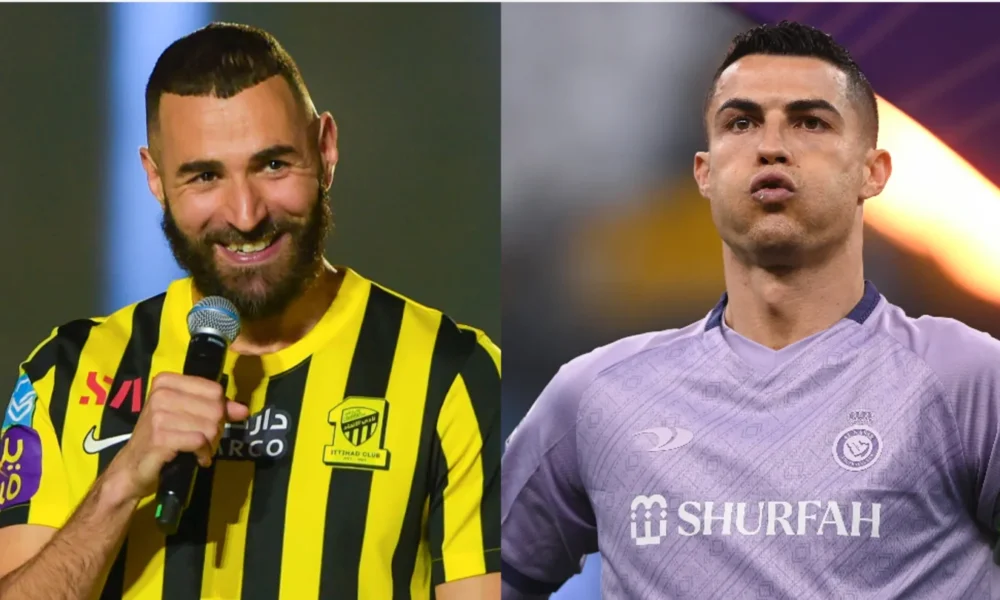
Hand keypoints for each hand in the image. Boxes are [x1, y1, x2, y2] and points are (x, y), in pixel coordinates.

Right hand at [105, 372, 249, 500]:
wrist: (132, 468)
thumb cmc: (161, 439)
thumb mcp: (187, 417)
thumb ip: (216, 408)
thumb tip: (243, 409)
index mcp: (166, 382)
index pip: (214, 390)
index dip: (220, 409)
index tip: (209, 423)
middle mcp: (161, 394)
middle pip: (215, 409)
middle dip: (216, 429)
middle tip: (203, 441)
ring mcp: (159, 416)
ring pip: (210, 426)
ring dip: (210, 444)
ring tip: (198, 450)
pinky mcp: (160, 437)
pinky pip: (200, 441)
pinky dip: (203, 453)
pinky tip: (197, 459)